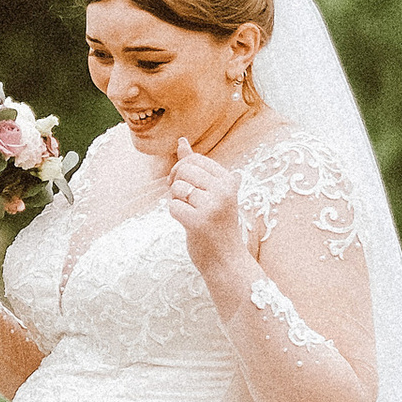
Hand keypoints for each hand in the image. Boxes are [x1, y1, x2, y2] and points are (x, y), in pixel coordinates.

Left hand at [167, 138, 250, 286]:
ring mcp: (213, 206)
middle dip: (176, 184)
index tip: (185, 186)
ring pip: (177, 188)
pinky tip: (188, 224)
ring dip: (176, 201)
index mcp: (229, 180)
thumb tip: (181, 141)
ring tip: (190, 213)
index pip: (194, 159)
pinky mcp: (200, 222)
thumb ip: (195, 166)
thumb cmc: (216, 224)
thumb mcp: (211, 192)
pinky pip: (173, 207)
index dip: (181, 171)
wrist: (226, 260)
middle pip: (183, 170)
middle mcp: (224, 190)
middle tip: (185, 201)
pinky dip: (175, 215)